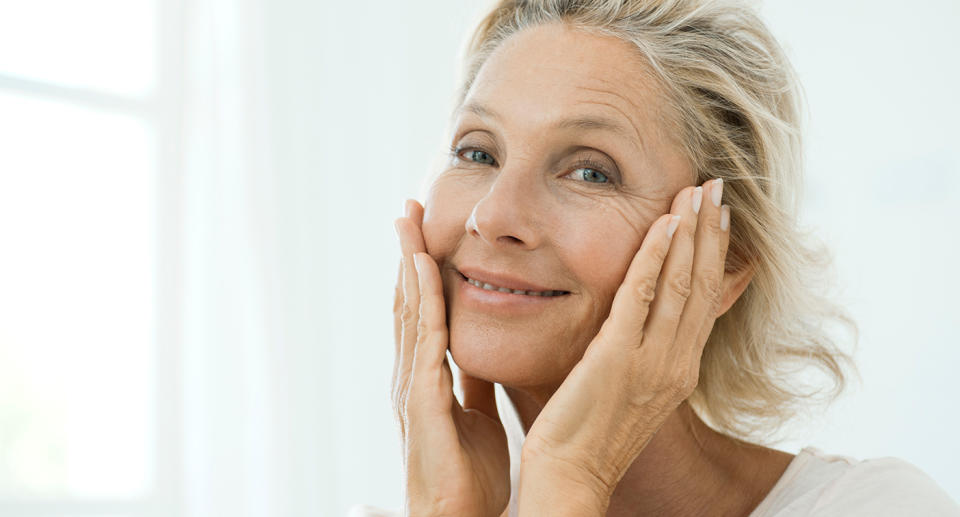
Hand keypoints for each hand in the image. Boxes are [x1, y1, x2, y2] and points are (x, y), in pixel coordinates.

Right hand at [392, 199, 510, 516]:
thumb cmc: (468, 475)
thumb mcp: (475, 414)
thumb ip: (472, 382)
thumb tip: (480, 350)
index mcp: (425, 378)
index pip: (420, 312)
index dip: (419, 272)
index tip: (423, 232)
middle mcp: (411, 375)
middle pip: (406, 301)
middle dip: (407, 253)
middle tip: (408, 210)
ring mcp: (412, 385)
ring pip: (409, 310)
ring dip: (409, 262)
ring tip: (408, 221)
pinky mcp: (423, 397)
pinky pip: (426, 337)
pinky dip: (424, 298)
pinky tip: (426, 267)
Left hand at [518, 180, 731, 513]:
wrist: (571, 474)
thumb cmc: (589, 432)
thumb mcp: (630, 388)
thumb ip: (642, 350)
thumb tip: (644, 320)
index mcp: (678, 369)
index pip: (704, 300)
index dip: (714, 254)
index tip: (720, 216)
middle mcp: (675, 363)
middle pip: (701, 285)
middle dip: (710, 232)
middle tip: (717, 187)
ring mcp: (651, 361)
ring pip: (680, 284)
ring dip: (691, 233)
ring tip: (698, 191)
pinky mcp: (618, 357)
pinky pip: (642, 297)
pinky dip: (656, 257)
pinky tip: (665, 224)